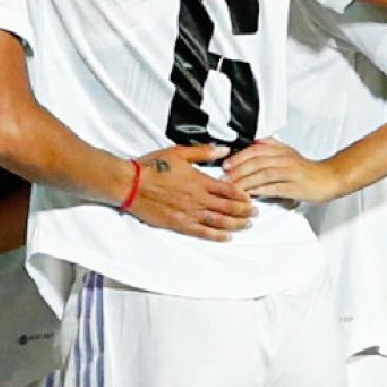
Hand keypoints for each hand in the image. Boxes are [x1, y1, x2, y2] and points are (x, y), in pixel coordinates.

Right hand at [127, 144, 253, 241]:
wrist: (131, 184)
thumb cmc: (153, 166)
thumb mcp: (179, 152)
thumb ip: (203, 151)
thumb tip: (224, 149)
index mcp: (200, 181)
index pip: (229, 190)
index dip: (243, 195)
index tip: (251, 198)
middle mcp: (198, 199)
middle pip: (228, 208)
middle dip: (245, 211)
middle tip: (255, 213)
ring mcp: (189, 213)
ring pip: (219, 221)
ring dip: (236, 224)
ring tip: (247, 225)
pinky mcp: (179, 224)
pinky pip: (202, 232)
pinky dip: (217, 236)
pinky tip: (227, 237)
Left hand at [221, 138, 342, 202]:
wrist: (328, 178)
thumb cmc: (305, 169)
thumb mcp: (286, 154)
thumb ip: (269, 149)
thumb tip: (249, 146)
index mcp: (280, 150)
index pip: (256, 149)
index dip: (239, 156)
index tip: (226, 163)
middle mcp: (285, 158)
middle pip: (257, 161)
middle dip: (238, 169)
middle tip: (225, 177)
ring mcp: (290, 172)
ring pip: (264, 174)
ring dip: (246, 180)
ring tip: (233, 186)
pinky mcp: (295, 186)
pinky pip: (275, 187)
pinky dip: (261, 190)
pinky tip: (251, 193)